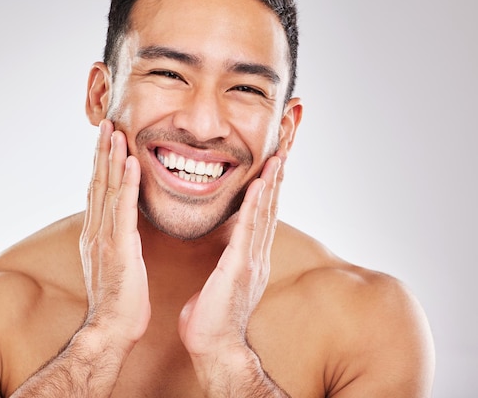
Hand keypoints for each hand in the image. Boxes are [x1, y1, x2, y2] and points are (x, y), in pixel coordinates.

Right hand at [79, 120, 150, 348]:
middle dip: (101, 152)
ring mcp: (104, 237)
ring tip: (114, 131)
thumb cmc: (118, 301)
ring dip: (111, 158)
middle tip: (105, 123)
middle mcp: (95, 231)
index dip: (100, 164)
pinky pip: (122, 207)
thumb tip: (120, 228)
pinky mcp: (118, 246)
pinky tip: (131, 161)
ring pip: (106, 189)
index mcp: (95, 235)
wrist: (111, 329)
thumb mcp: (113, 265)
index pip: (96, 191)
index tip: (105, 140)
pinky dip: (126, 182)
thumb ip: (114, 242)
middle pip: (97, 182)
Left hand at [178, 155, 282, 367]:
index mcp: (251, 257)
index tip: (272, 164)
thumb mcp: (221, 282)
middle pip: (271, 209)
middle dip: (277, 179)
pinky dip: (257, 205)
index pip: (262, 216)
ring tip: (278, 157)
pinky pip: (250, 229)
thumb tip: (224, 256)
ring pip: (265, 214)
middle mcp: (257, 255)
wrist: (214, 346)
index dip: (269, 188)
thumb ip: (227, 264)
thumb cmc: (212, 318)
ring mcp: (252, 260)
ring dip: (272, 184)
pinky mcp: (241, 267)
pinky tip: (261, 184)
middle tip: (284, 150)